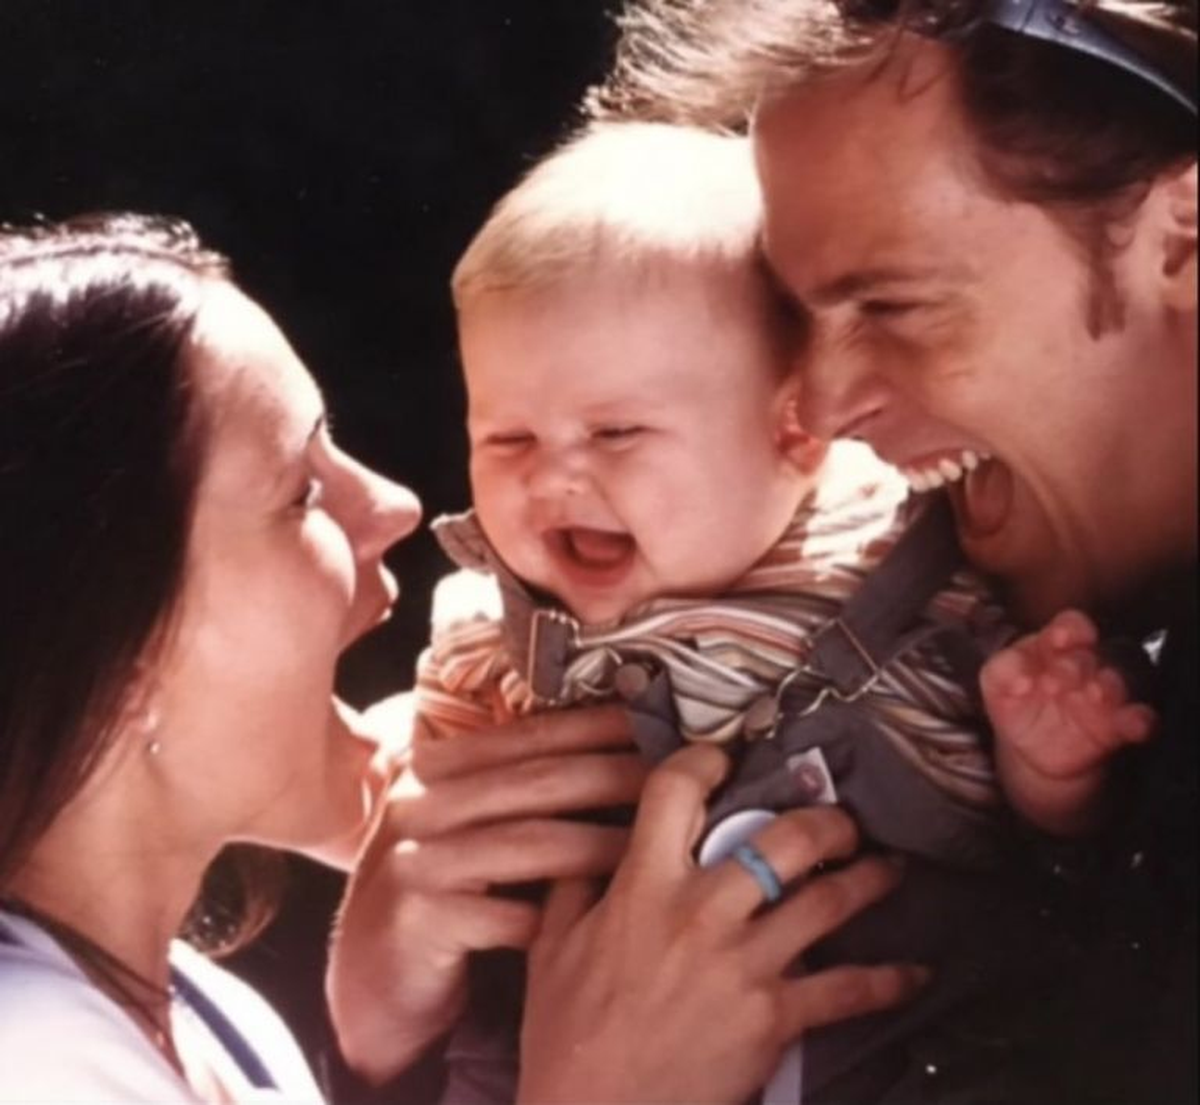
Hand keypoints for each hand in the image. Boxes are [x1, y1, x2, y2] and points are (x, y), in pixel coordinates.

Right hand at [326, 705, 647, 1082]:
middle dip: (613, 775)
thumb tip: (614, 749)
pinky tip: (611, 920)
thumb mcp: (466, 831)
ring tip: (662, 845)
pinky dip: (564, 917)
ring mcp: (412, 860)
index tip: (652, 720)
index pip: (526, 735)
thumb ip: (516, 790)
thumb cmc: (441, 898)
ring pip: (529, 842)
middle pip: (535, 782)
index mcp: (430, 768)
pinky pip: (509, 914)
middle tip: (679, 779)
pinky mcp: (417, 920)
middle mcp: (416, 803)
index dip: (594, 726)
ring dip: (602, 843)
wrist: (374, 988)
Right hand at [519, 745, 926, 1104]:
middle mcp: (701, 912)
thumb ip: (573, 886)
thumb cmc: (567, 1036)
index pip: (675, 792)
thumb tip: (589, 844)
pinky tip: (914, 973)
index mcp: (643, 886)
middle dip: (826, 820)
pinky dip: (889, 981)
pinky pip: (847, 990)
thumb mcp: (552, 949)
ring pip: (828, 902)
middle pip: (783, 838)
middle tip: (841, 821)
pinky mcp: (774, 1018)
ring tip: (891, 868)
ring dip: (870, 880)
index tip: (724, 758)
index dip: (705, 760)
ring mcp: (743, 964)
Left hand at [981, 609, 1155, 832]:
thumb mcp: (997, 681)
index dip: (1071, 629)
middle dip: (1080, 662)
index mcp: (1058, 644)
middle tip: (1059, 678)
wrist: (1029, 748)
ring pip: (1123, 679)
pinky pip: (1139, 718)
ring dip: (1113, 685)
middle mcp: (1088, 663)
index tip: (1060, 638)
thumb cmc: (1015, 699)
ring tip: (1097, 693)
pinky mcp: (1120, 724)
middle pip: (1097, 652)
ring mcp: (1107, 692)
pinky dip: (1140, 719)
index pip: (1072, 626)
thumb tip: (1019, 677)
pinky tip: (1134, 723)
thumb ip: (1003, 670)